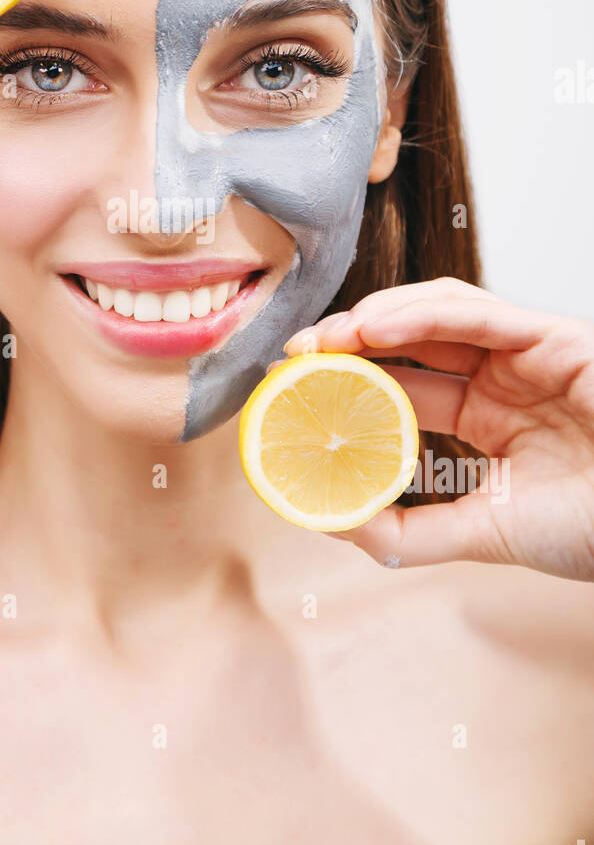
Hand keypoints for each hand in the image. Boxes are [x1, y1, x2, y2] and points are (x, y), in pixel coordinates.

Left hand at [276, 278, 593, 581]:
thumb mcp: (487, 532)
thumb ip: (414, 531)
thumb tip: (337, 523)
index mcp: (487, 419)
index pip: (403, 387)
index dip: (348, 383)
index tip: (293, 390)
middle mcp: (502, 379)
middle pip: (409, 343)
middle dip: (346, 343)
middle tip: (293, 356)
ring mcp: (526, 355)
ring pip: (435, 314)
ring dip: (373, 319)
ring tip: (324, 340)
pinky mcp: (553, 336)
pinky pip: (477, 312)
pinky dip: (419, 312)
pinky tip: (371, 328)